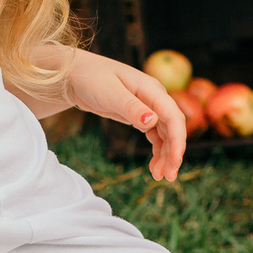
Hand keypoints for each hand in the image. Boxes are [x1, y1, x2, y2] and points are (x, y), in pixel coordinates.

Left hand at [61, 51, 185, 180]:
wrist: (75, 75)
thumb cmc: (91, 78)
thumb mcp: (110, 93)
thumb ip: (131, 107)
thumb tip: (152, 121)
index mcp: (152, 90)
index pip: (173, 117)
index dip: (177, 141)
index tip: (174, 162)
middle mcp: (154, 98)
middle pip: (172, 128)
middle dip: (173, 153)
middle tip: (169, 177)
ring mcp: (147, 106)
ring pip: (165, 134)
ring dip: (165, 155)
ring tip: (159, 176)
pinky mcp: (138, 115)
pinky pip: (154, 134)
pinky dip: (156, 150)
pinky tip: (153, 165)